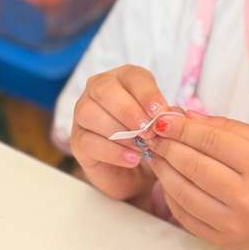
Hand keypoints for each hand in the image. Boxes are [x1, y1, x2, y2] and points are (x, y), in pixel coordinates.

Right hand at [70, 65, 168, 202]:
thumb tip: (171, 114)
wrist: (138, 172)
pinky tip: (132, 160)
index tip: (160, 112)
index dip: (147, 94)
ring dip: (119, 132)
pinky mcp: (76, 140)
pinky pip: (87, 141)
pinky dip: (112, 151)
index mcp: (124, 78)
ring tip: (141, 148)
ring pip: (90, 113)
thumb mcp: (165, 126)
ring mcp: (83, 114)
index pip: (132, 77)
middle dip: (129, 111)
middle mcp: (98, 89)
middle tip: (148, 131)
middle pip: (104, 90)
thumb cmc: (152, 139)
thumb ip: (168, 117)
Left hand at [145, 111, 248, 249]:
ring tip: (156, 154)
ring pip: (182, 191)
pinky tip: (168, 179)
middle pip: (192, 165)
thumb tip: (187, 116)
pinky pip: (184, 215)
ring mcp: (232, 224)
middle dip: (167, 145)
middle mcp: (247, 197)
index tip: (162, 118)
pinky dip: (171, 195)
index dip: (180, 128)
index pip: (209, 141)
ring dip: (163, 169)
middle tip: (151, 133)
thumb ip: (229, 129)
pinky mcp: (222, 241)